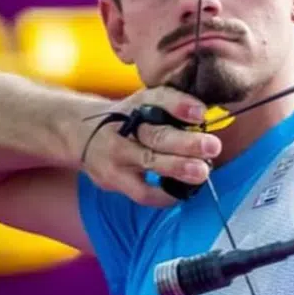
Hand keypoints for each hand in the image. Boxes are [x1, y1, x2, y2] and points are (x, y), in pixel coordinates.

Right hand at [76, 87, 220, 206]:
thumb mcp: (144, 103)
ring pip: (149, 164)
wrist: (81, 134)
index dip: (180, 106)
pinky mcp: (112, 180)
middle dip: (187, 143)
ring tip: (201, 173)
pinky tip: (184, 191)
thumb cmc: (124, 118)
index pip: (158, 99)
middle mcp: (123, 129)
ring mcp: (116, 156)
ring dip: (178, 170)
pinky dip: (165, 195)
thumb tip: (203, 115)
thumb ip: (173, 105)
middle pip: (156, 136)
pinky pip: (142, 193)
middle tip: (212, 146)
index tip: (201, 113)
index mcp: (135, 105)